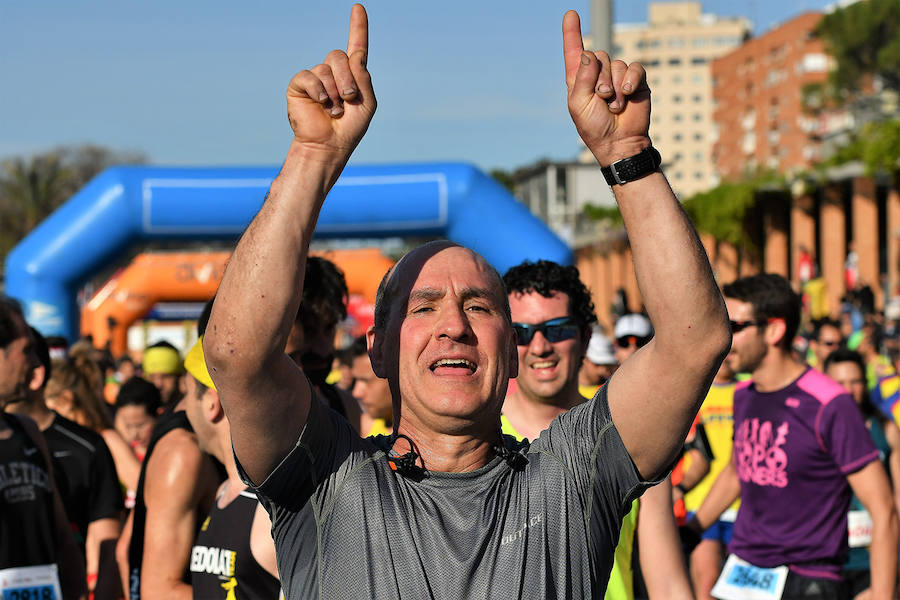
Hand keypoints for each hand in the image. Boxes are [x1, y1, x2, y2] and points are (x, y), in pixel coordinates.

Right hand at [286, 4, 375, 157]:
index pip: (356, 47)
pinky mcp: (299, 86)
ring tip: (334, 109)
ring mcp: (315, 78)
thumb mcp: (366, 102)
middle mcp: (333, 73)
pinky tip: (322, 104)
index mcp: (352, 76)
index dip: (358, 27)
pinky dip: (318, 91)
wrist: (329, 145)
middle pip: (339, 55)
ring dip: (334, 90)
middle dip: (347, 78)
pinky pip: (309, 76)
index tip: (358, 8)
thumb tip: (356, 54)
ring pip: (325, 68)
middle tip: (348, 98)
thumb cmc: (350, 128)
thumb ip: (363, 77)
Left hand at [562, 10, 650, 165]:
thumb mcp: (579, 104)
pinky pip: (634, 68)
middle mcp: (598, 74)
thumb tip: (589, 54)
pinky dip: (631, 81)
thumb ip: (582, 78)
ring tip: (615, 106)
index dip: (572, 32)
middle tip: (602, 99)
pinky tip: (628, 96)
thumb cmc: (594, 127)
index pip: (574, 51)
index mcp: (579, 79)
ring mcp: (618, 76)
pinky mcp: (636, 80)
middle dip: (600, 78)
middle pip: (597, 54)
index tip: (570, 15)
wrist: (619, 142)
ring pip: (616, 63)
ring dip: (615, 86)